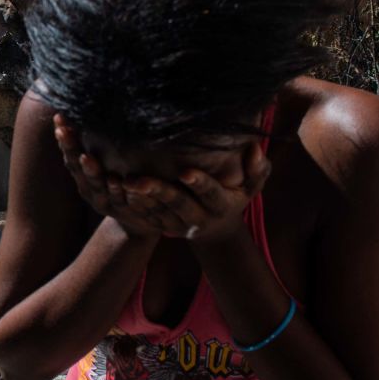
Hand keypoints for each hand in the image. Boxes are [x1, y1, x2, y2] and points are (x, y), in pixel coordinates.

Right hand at [53, 115, 163, 237]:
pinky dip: (115, 190)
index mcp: (83, 175)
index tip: (58, 117)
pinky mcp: (122, 211)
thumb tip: (94, 112)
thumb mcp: (109, 167)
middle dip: (70, 148)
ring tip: (85, 157)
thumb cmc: (123, 186)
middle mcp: (88, 188)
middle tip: (62, 130)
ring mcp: (104, 201)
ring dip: (90, 171)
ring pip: (95, 184)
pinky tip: (114, 180)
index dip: (64, 138)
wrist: (142, 220)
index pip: (70, 153)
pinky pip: (118, 199)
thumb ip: (101, 146)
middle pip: (76, 167)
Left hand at [128, 141, 271, 242]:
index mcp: (222, 205)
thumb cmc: (235, 197)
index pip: (211, 193)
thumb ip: (259, 170)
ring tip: (124, 183)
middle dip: (159, 191)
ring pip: (159, 212)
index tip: (185, 171)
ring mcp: (180, 225)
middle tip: (138, 180)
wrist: (217, 231)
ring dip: (140, 199)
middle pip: (178, 204)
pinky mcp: (165, 227)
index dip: (199, 183)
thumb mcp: (252, 187)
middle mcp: (200, 217)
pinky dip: (134, 206)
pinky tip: (120, 192)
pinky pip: (147, 218)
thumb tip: (255, 149)